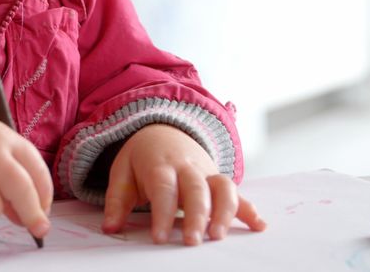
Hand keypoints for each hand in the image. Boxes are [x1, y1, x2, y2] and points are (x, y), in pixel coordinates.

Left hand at [101, 123, 265, 244]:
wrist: (163, 129)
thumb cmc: (142, 158)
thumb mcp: (122, 171)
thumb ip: (116, 200)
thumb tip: (110, 228)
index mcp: (160, 164)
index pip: (164, 188)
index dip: (162, 213)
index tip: (160, 238)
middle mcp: (187, 167)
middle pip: (196, 189)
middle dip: (196, 216)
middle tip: (192, 242)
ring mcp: (207, 172)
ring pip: (222, 187)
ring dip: (224, 212)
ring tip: (218, 236)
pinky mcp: (219, 179)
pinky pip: (238, 192)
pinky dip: (250, 209)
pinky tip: (259, 226)